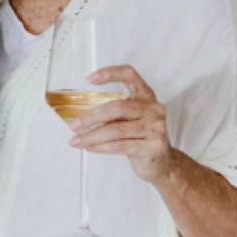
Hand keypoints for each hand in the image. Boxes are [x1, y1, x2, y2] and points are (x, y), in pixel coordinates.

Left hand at [67, 65, 174, 184]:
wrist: (162, 162)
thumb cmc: (140, 136)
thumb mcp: (130, 118)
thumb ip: (113, 112)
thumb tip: (79, 115)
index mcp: (146, 95)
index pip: (130, 75)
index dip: (110, 73)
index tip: (89, 79)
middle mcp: (154, 109)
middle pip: (118, 107)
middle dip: (92, 116)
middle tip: (74, 125)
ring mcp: (156, 128)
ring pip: (116, 130)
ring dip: (92, 136)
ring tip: (76, 140)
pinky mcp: (153, 147)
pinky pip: (120, 146)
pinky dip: (101, 147)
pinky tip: (90, 147)